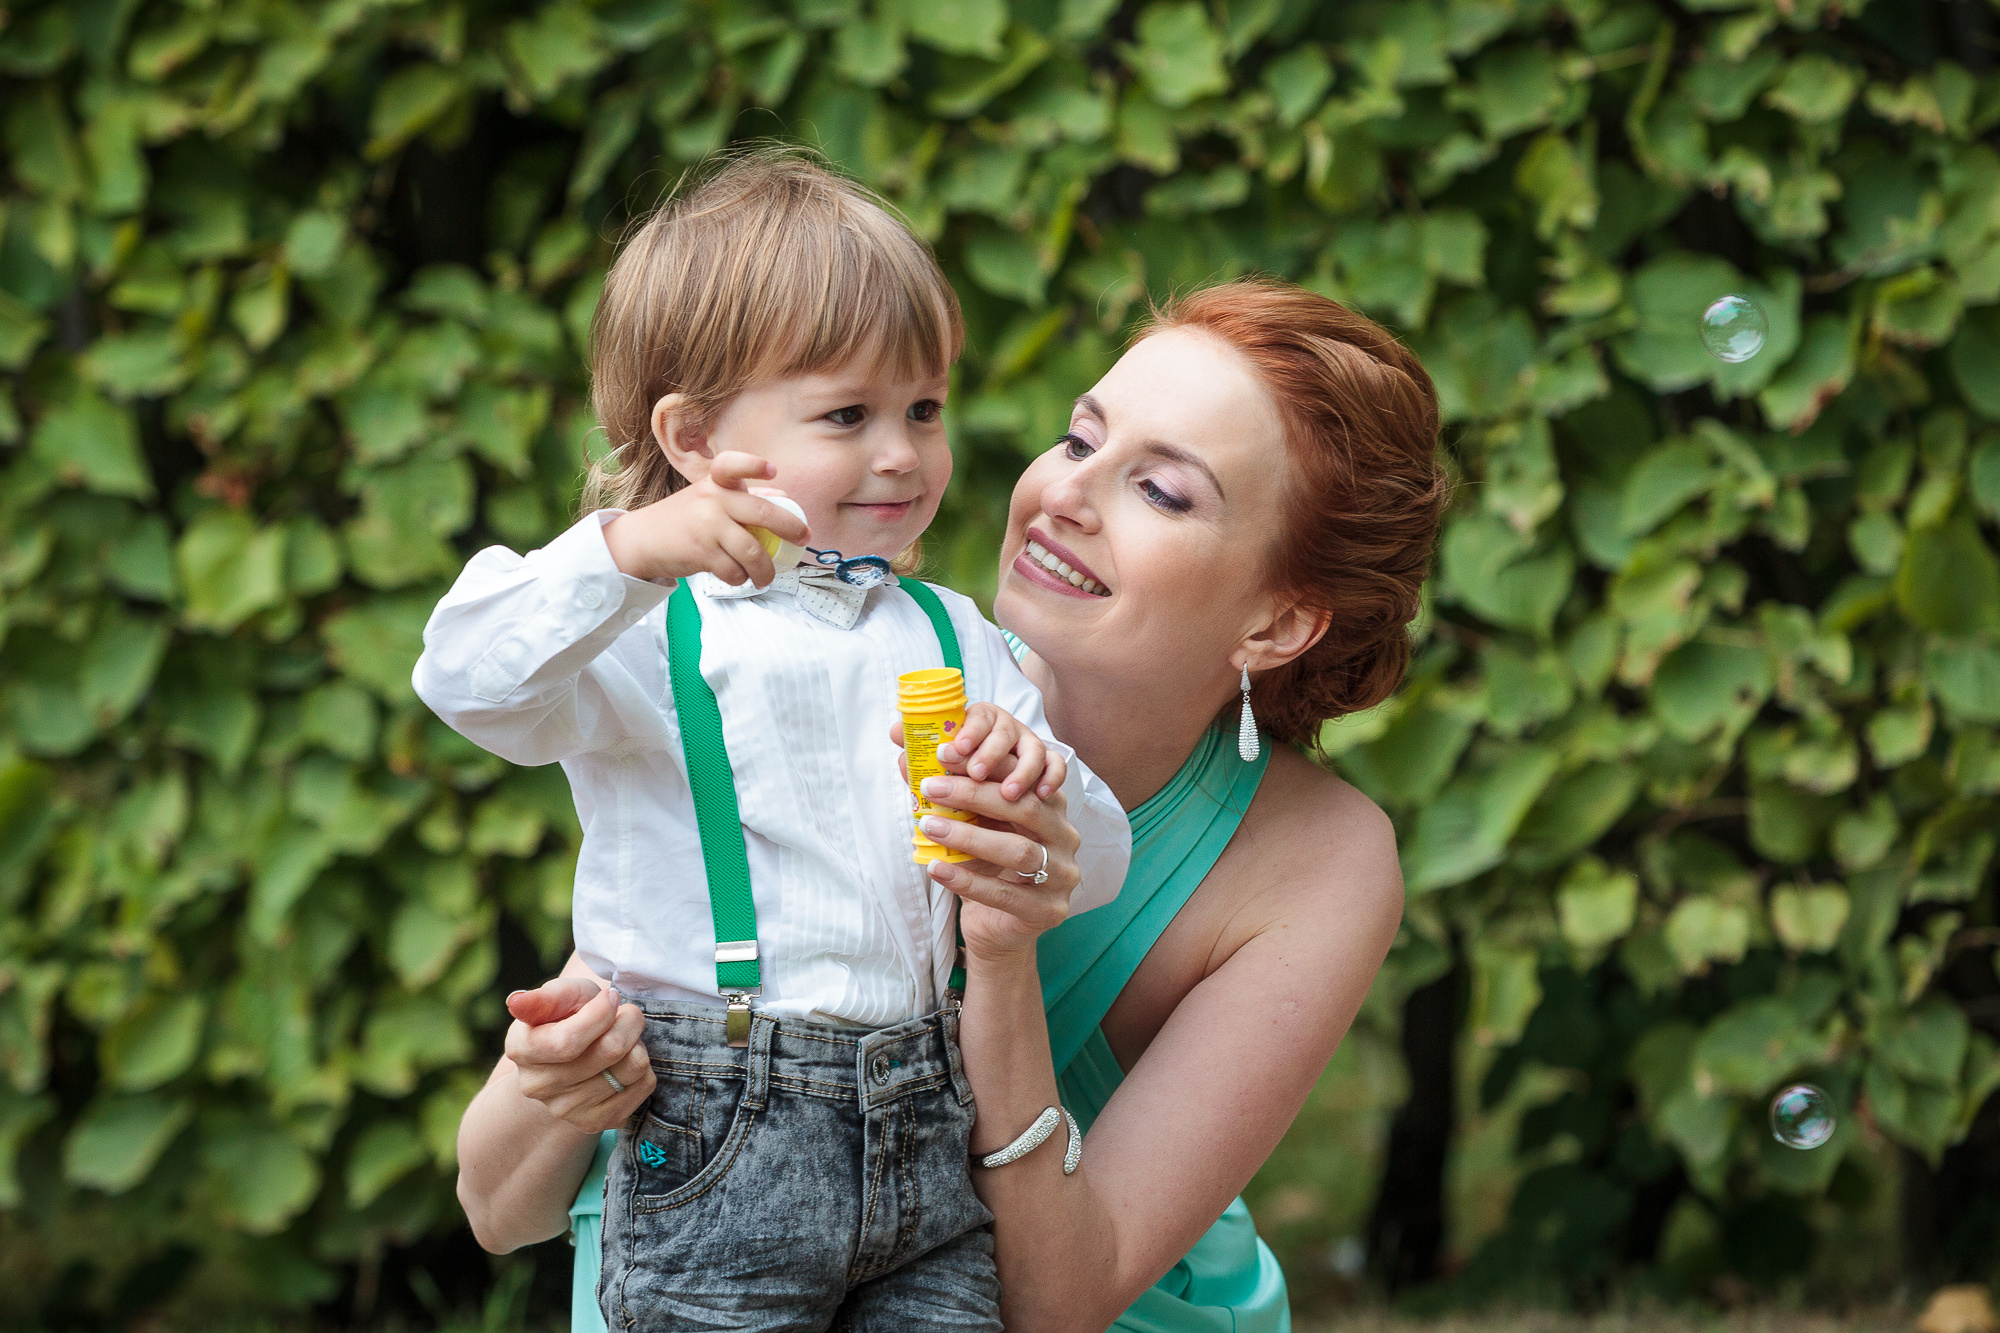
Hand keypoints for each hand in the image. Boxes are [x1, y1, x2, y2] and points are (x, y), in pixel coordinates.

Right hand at [503, 977, 654, 1133]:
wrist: (573, 1057)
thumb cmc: (568, 1016)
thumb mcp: (562, 996)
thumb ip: (545, 997)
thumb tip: (515, 1002)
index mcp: (522, 1049)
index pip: (567, 1041)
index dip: (601, 1013)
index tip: (610, 997)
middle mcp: (538, 1086)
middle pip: (610, 1050)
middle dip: (629, 1021)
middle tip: (626, 1014)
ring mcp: (566, 1110)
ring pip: (633, 1067)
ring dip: (638, 1044)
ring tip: (622, 1038)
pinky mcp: (597, 1122)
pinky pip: (644, 1086)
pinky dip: (644, 1068)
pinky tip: (625, 1062)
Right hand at [601, 452, 809, 586]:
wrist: (642, 540)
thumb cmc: (683, 519)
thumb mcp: (708, 498)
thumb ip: (742, 496)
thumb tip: (782, 496)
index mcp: (715, 484)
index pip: (733, 465)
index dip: (754, 466)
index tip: (773, 471)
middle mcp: (712, 500)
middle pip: (763, 514)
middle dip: (791, 529)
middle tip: (803, 539)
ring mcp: (706, 526)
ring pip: (752, 551)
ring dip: (766, 570)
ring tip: (767, 577)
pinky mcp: (701, 552)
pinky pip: (734, 570)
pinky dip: (741, 578)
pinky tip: (739, 577)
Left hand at [913, 774, 1082, 961]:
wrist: (999, 929)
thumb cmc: (986, 869)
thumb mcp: (974, 827)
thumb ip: (955, 797)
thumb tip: (908, 761)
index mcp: (1053, 808)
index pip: (1025, 776)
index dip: (986, 762)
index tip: (944, 755)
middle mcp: (1066, 837)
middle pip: (1025, 808)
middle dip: (975, 794)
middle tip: (932, 788)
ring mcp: (1063, 876)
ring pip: (1018, 851)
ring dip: (969, 836)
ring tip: (929, 826)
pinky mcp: (1050, 910)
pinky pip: (1005, 894)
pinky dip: (967, 880)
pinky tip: (937, 868)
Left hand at [937, 703, 1068, 802]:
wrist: (992, 800)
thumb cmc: (962, 780)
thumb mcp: (944, 769)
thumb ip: (929, 758)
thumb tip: (908, 740)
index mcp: (982, 722)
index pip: (980, 716)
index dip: (969, 730)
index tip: (955, 749)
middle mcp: (1009, 730)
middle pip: (1005, 733)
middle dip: (989, 753)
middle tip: (975, 773)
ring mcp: (1032, 748)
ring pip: (1034, 751)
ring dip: (1021, 771)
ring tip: (1008, 793)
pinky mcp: (1049, 767)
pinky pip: (1057, 766)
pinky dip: (1052, 777)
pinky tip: (1041, 794)